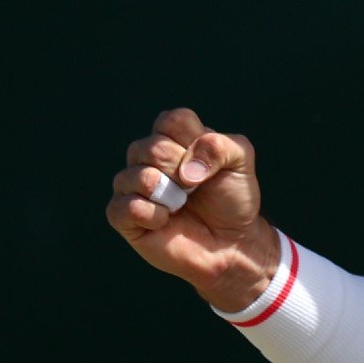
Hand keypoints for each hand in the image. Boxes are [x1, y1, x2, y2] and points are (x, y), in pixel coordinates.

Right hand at [105, 107, 278, 309]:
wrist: (231, 242)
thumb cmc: (233, 198)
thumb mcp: (240, 160)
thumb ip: (219, 146)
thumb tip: (185, 170)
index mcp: (175, 137)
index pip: (170, 120)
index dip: (193, 142)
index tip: (210, 163)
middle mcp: (148, 157)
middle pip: (152, 148)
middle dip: (183, 172)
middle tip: (195, 189)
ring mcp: (133, 186)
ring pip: (135, 176)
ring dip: (168, 194)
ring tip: (181, 205)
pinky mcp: (123, 216)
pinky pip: (123, 207)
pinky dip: (151, 215)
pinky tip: (165, 222)